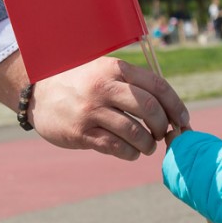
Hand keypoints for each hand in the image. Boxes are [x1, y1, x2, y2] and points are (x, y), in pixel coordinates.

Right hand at [30, 56, 189, 159]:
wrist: (37, 93)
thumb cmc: (81, 82)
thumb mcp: (105, 71)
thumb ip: (132, 84)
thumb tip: (169, 108)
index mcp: (115, 69)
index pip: (157, 86)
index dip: (176, 105)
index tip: (184, 119)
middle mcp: (104, 87)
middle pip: (149, 109)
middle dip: (164, 126)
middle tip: (163, 134)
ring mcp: (92, 111)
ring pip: (135, 132)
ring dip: (148, 144)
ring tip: (147, 146)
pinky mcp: (81, 133)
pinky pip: (116, 147)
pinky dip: (130, 153)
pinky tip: (131, 152)